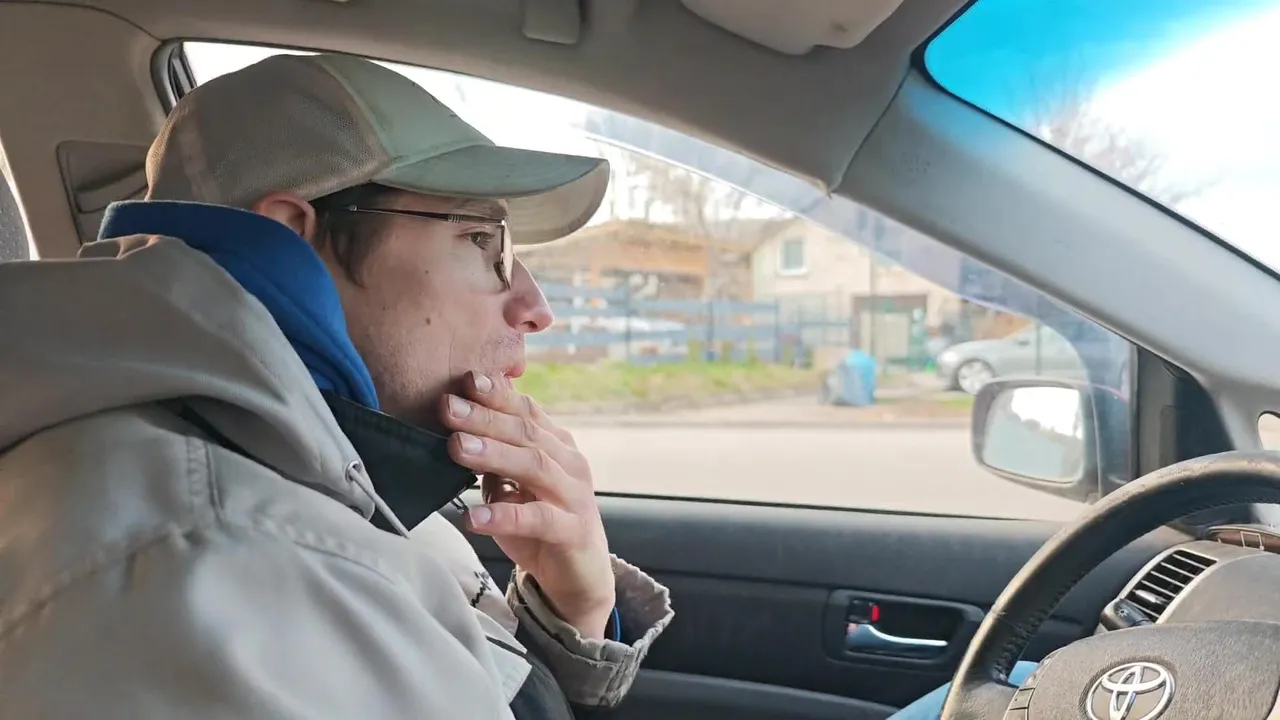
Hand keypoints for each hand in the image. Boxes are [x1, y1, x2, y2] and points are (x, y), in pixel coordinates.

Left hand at [441, 370, 615, 638]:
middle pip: (526, 433)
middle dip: (484, 417)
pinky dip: (503, 516)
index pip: (526, 411)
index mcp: (557, 445)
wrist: (580, 575)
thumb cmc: (540, 523)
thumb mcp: (513, 485)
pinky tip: (472, 517)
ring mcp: (575, 496)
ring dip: (493, 455)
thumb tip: (455, 426)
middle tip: (447, 407)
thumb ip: (494, 458)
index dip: (496, 395)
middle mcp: (570, 464)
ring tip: (456, 447)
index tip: (464, 381)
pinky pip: (537, 519)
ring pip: (534, 466)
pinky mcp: (572, 531)